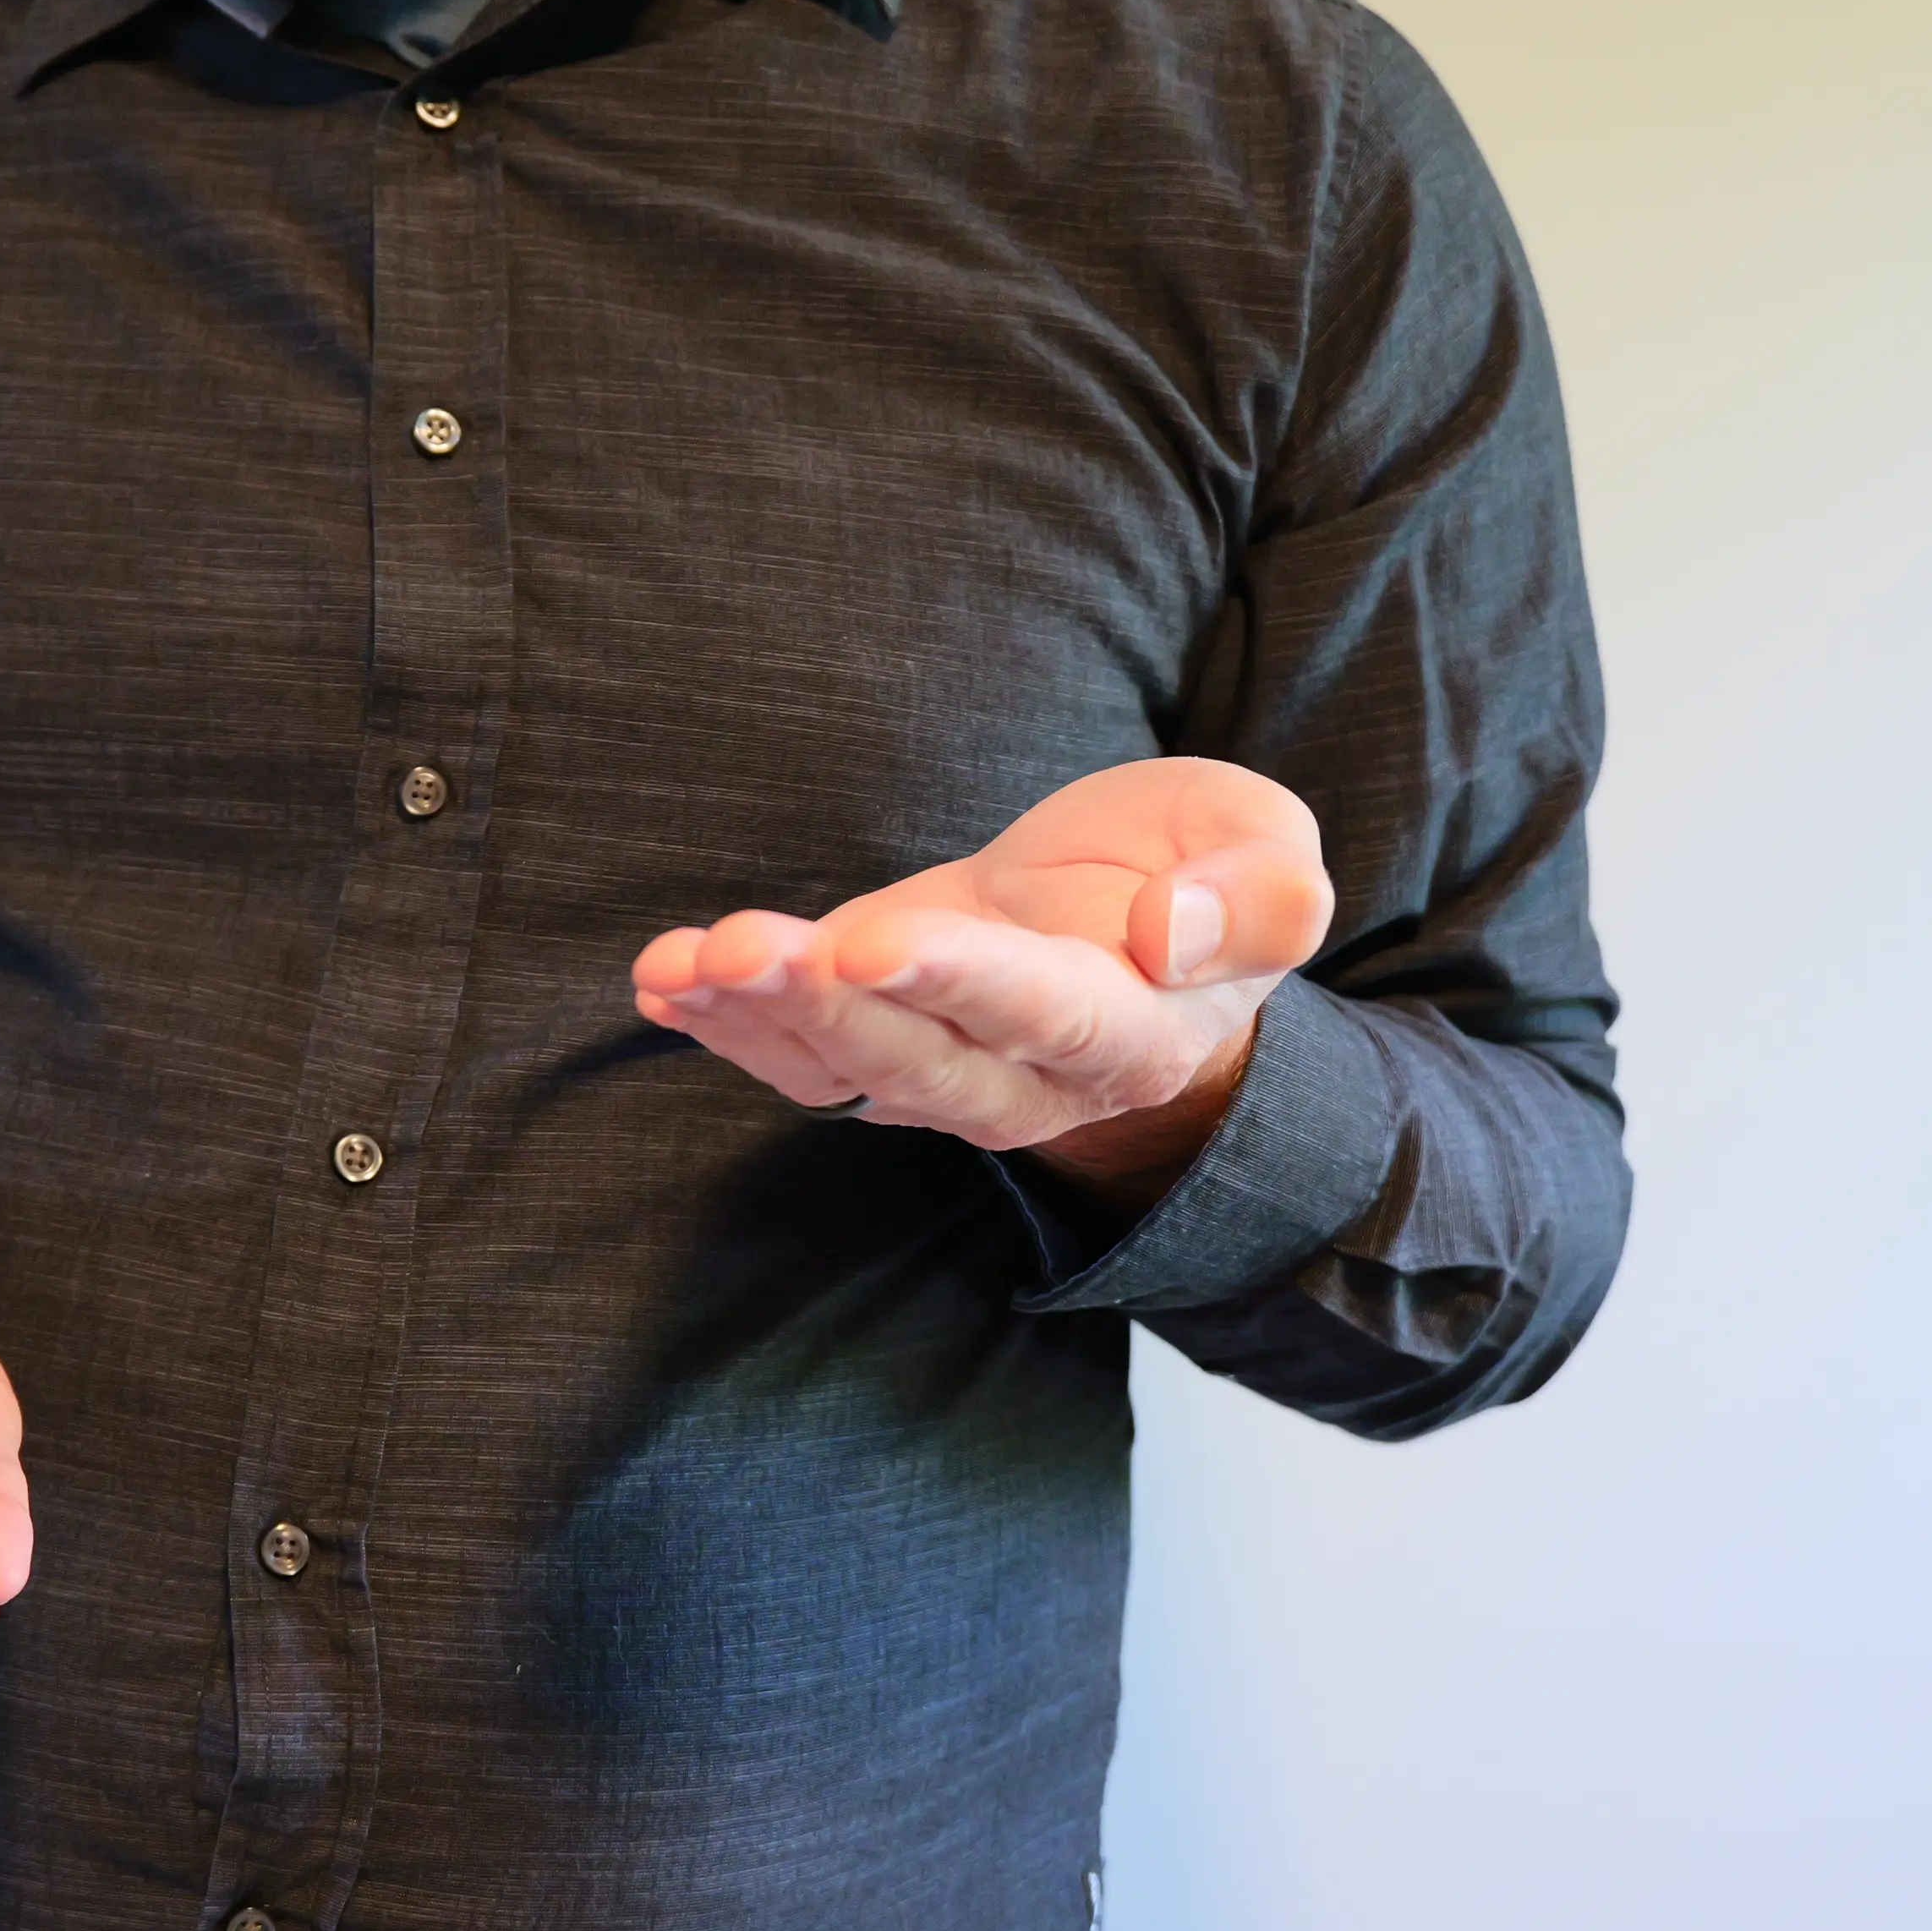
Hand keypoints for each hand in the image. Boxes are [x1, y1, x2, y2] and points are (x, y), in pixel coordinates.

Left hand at [630, 758, 1333, 1195]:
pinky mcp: (872, 1037)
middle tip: (747, 947)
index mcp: (1133, 1030)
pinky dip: (721, 1024)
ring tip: (686, 962)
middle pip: (919, 1059)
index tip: (874, 942)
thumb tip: (1176, 935)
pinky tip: (662, 979)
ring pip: (841, 1066)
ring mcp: (938, 1068)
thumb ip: (1259, 899)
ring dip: (753, 1018)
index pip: (1043, 1014)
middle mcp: (1026, 1075)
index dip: (958, 982)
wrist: (1148, 931)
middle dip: (826, 1004)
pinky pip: (792, 1057)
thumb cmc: (1204, 881)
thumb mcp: (1269, 856)